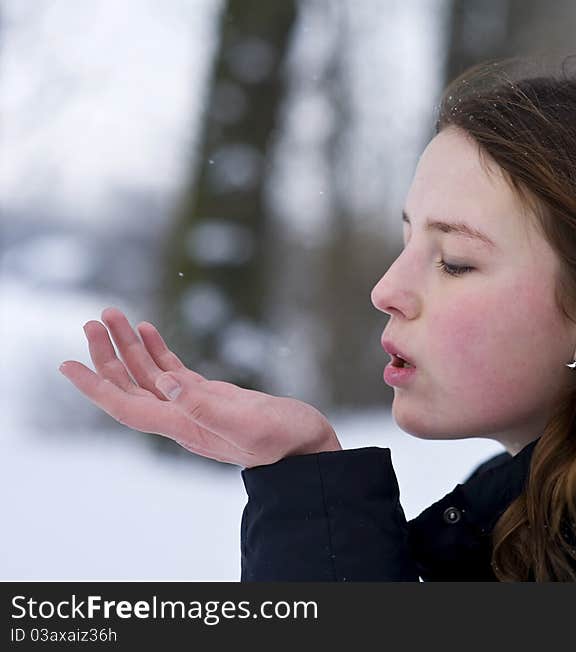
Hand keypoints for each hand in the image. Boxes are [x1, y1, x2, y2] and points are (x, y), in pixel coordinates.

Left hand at [58, 307, 340, 466]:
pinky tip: (149, 330)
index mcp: (184, 425)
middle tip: (96, 319)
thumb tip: (165, 383)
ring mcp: (195, 407)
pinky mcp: (212, 397)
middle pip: (131, 385)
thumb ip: (205, 405)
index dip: (94, 386)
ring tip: (114, 315)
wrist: (309, 450)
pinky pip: (173, 372)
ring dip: (130, 346)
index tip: (66, 364)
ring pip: (149, 375)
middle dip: (109, 354)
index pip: (126, 405)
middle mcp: (181, 417)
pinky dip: (157, 350)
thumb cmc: (285, 440)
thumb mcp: (248, 422)